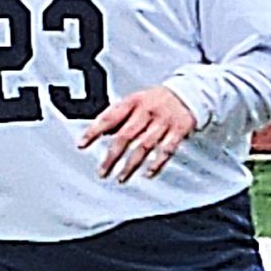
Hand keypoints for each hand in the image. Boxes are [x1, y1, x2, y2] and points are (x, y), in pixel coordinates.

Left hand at [79, 87, 197, 182]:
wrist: (189, 92)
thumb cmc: (156, 99)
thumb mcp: (135, 101)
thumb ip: (118, 116)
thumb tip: (100, 133)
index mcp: (133, 102)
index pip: (109, 117)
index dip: (94, 131)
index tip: (81, 144)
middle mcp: (147, 111)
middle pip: (126, 136)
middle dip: (112, 156)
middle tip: (102, 172)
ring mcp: (163, 121)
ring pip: (144, 145)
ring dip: (131, 164)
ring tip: (120, 178)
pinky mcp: (179, 130)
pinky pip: (167, 149)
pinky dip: (157, 163)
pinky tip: (147, 173)